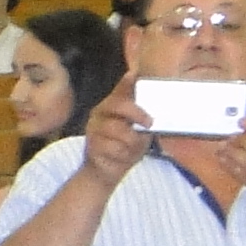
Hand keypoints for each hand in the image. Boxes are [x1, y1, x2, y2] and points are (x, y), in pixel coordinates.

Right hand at [77, 73, 149, 188]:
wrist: (106, 171)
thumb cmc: (125, 147)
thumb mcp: (138, 130)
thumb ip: (142, 116)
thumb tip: (153, 102)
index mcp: (111, 105)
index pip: (120, 90)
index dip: (127, 82)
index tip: (134, 74)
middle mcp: (99, 113)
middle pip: (118, 105)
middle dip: (137, 114)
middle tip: (150, 124)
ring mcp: (93, 129)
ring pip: (118, 130)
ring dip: (132, 142)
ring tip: (133, 149)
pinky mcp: (92, 145)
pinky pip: (114, 148)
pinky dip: (124, 155)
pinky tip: (122, 157)